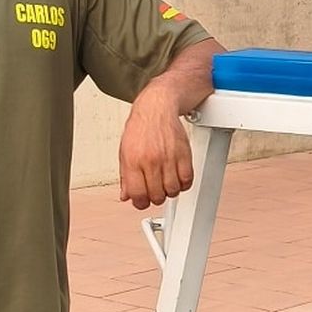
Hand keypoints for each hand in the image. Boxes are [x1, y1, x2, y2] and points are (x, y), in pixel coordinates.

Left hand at [119, 81, 194, 208]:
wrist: (157, 108)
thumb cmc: (140, 128)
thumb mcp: (124, 152)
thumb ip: (125, 176)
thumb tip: (126, 196)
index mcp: (133, 161)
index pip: (137, 195)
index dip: (140, 203)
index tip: (142, 201)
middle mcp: (151, 161)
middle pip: (157, 196)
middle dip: (155, 197)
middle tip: (155, 189)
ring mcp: (169, 158)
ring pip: (173, 191)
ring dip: (170, 190)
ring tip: (166, 182)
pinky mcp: (184, 155)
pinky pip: (187, 180)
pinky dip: (183, 183)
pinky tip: (177, 177)